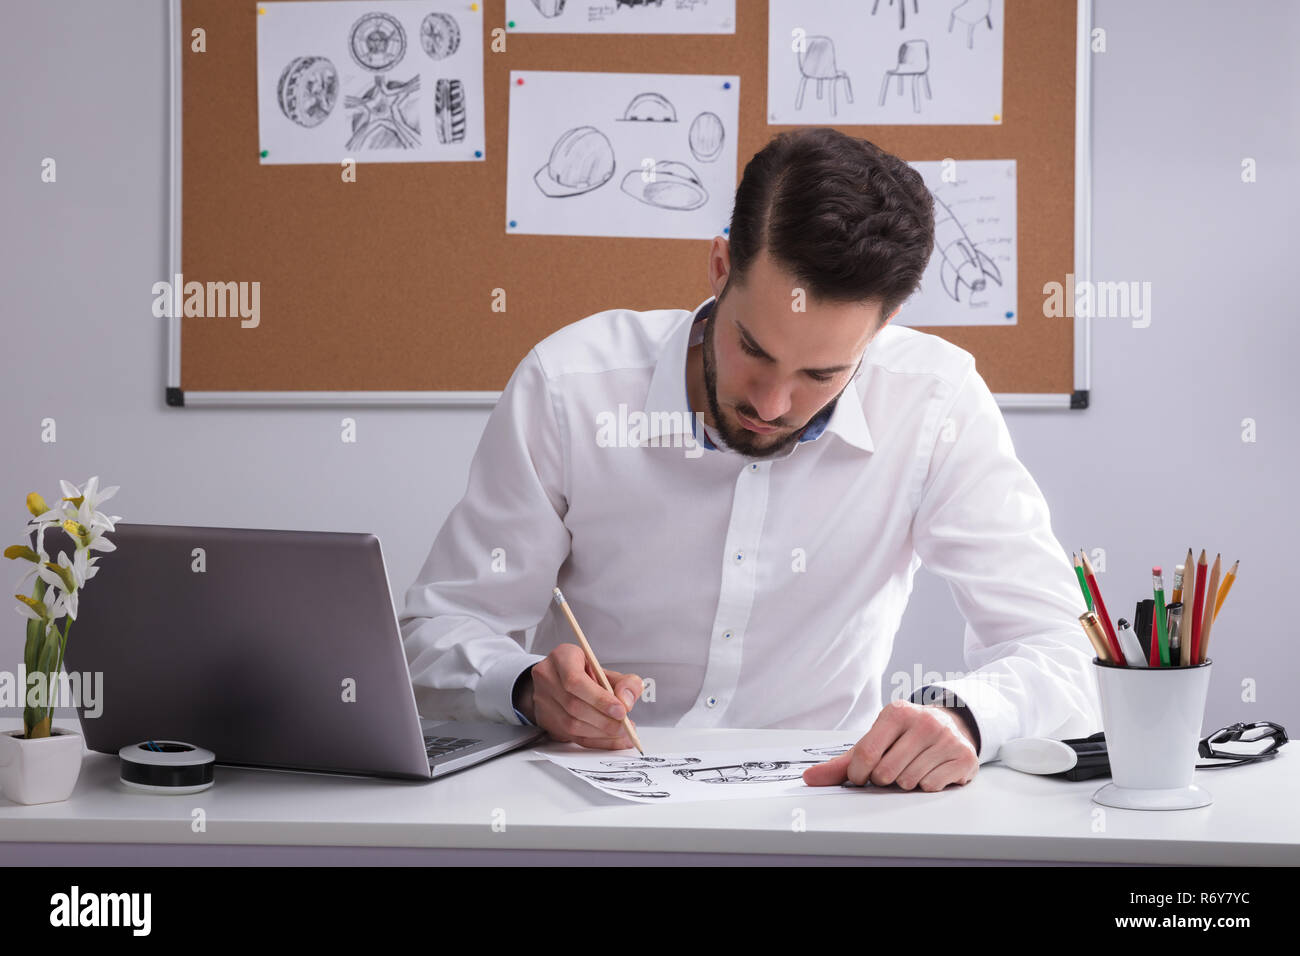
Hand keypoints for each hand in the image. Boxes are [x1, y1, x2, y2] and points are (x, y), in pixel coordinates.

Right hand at [516, 643, 642, 749]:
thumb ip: (624, 682)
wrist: (559, 681)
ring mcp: (543, 702)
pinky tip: (613, 740)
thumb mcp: (606, 670)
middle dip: (604, 720)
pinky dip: (597, 741)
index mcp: (562, 658)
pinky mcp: (547, 721)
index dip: (599, 699)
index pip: (575, 681)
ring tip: (623, 732)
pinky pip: (573, 737)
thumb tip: (627, 701)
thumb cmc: (584, 673)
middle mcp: (547, 679)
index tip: (621, 710)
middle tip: (626, 725)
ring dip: (601, 732)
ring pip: (571, 725)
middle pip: (574, 706)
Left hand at [803, 699, 978, 790]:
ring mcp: (946, 738)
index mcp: (896, 712)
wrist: (950, 726)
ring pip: (909, 782)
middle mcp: (924, 721)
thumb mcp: (875, 741)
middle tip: (892, 768)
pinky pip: (931, 787)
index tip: (861, 775)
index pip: (865, 754)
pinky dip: (927, 785)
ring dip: (905, 782)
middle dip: (883, 778)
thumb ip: (842, 763)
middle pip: (886, 773)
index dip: (858, 774)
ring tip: (912, 766)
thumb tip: (809, 779)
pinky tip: (931, 770)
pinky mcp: (963, 757)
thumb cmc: (905, 736)